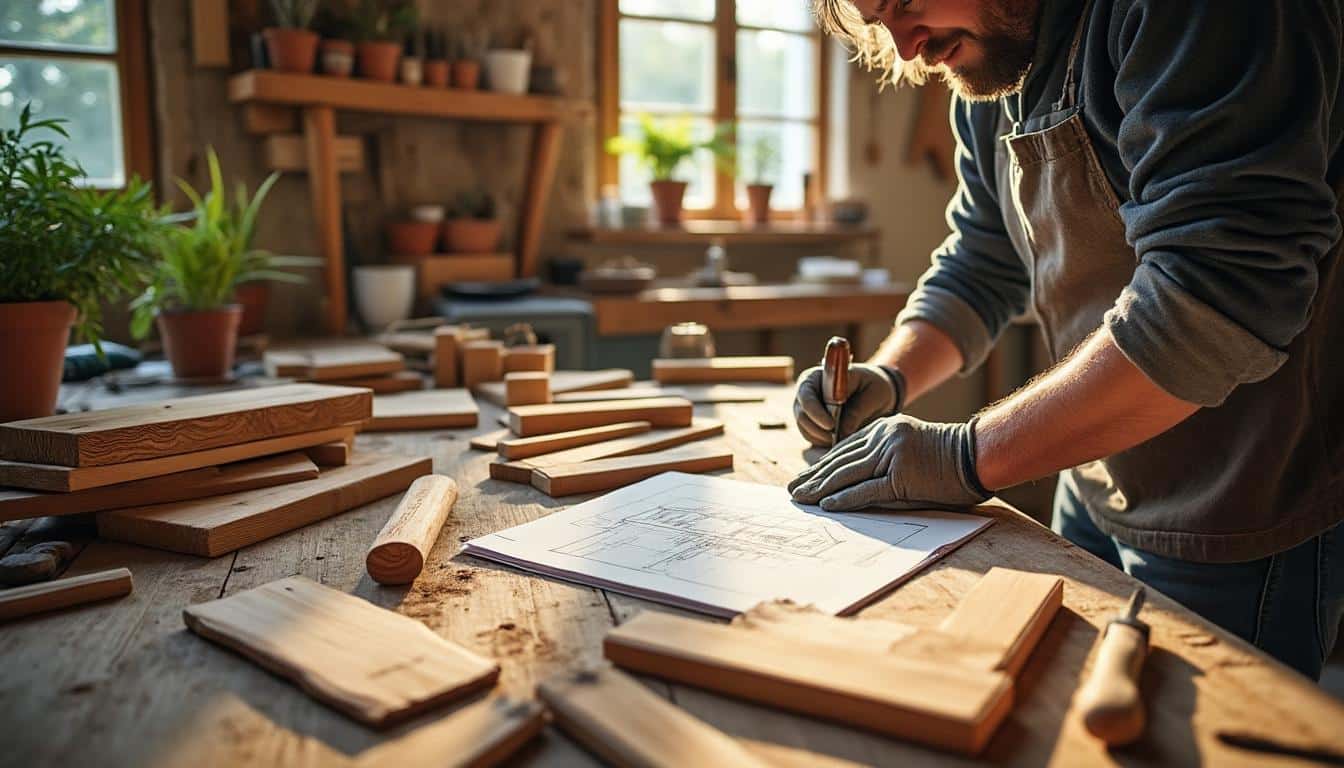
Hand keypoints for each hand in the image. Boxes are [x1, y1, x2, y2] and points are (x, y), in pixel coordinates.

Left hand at [788, 414, 989, 511]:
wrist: (976, 454)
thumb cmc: (946, 457)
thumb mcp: (908, 446)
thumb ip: (882, 455)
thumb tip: (852, 477)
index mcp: (883, 428)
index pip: (843, 449)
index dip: (821, 464)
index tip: (803, 476)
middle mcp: (883, 438)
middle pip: (840, 461)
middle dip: (813, 477)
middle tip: (792, 490)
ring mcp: (892, 456)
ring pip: (848, 475)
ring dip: (820, 488)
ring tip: (801, 499)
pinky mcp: (902, 477)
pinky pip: (867, 491)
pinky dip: (845, 499)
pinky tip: (827, 505)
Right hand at [793, 363, 905, 446]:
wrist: (874, 392)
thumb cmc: (873, 385)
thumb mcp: (873, 394)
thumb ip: (857, 410)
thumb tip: (842, 432)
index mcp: (816, 377)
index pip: (806, 395)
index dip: (815, 412)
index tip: (831, 425)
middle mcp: (806, 393)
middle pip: (801, 416)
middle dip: (819, 430)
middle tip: (840, 437)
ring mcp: (805, 409)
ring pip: (805, 430)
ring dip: (823, 438)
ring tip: (845, 437)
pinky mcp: (810, 424)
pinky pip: (812, 438)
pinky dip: (824, 443)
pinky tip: (841, 440)